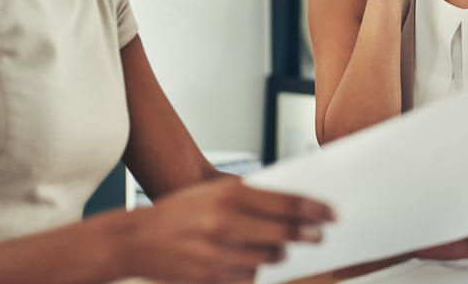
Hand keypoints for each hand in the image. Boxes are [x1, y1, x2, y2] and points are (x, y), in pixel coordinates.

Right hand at [118, 178, 334, 283]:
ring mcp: (219, 252)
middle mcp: (227, 222)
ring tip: (280, 247)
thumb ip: (251, 197)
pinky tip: (249, 260)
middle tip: (321, 236)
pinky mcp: (212, 277)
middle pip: (285, 233)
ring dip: (279, 253)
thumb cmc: (181, 211)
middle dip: (309, 235)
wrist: (136, 239)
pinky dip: (255, 269)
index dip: (315, 210)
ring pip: (270, 257)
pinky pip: (250, 276)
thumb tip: (293, 207)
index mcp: (231, 194)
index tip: (332, 214)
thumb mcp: (214, 192)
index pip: (287, 203)